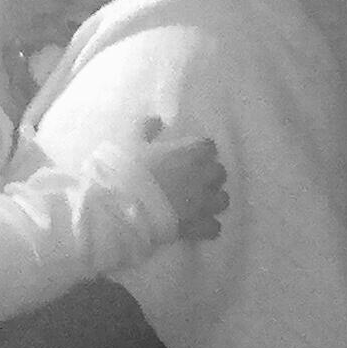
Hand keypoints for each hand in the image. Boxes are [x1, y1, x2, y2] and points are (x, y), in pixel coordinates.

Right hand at [139, 117, 227, 240]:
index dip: (199, 150)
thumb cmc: (128, 170)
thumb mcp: (133, 141)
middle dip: (209, 174)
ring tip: (198, 202)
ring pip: (223, 200)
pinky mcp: (198, 227)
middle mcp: (204, 177)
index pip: (208, 146)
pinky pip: (214, 227)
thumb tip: (157, 120)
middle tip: (193, 178)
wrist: (123, 207)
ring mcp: (204, 204)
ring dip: (213, 199)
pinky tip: (197, 224)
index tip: (189, 153)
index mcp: (190, 153)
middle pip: (219, 172)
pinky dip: (208, 225)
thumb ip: (148, 129)